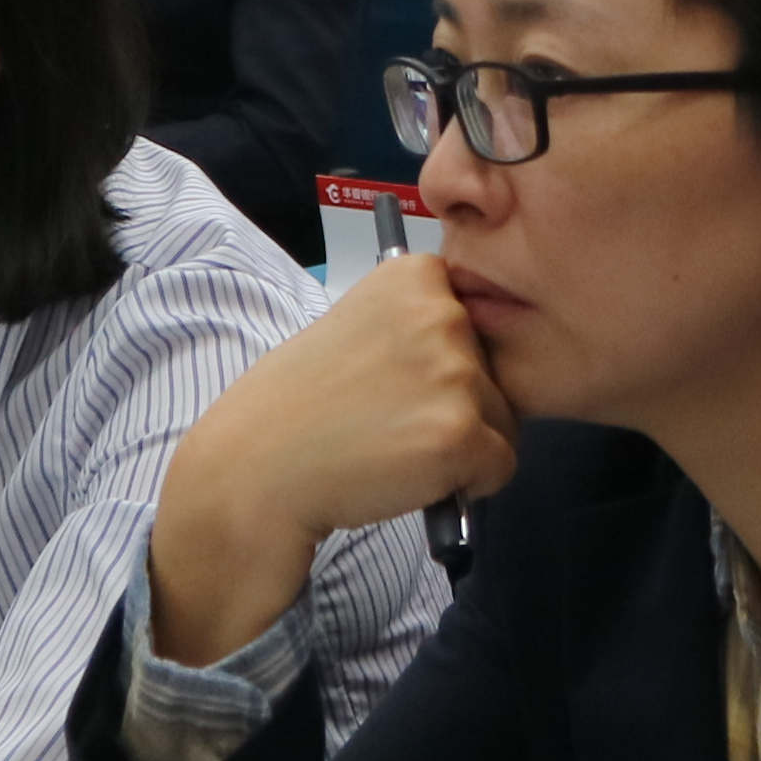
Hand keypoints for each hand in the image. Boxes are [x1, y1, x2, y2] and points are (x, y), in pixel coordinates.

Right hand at [152, 259, 521, 665]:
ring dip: (462, 445)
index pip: (473, 322)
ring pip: (501, 420)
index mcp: (415, 276)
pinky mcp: (461, 434)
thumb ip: (415, 325)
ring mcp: (455, 374)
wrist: (258, 467)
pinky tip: (412, 477)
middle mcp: (443, 313)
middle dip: (457, 404)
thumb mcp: (356, 324)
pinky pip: (500, 466)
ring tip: (395, 448)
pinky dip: (468, 484)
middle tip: (391, 420)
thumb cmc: (298, 403)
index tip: (394, 378)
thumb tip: (475, 349)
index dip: (440, 361)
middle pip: (494, 371)